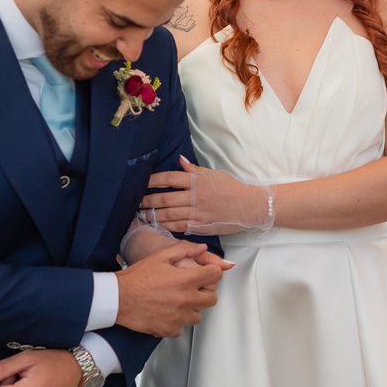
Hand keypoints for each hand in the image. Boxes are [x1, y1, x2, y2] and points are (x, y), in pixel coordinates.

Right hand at [114, 239, 227, 336]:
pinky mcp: (168, 329)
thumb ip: (184, 249)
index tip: (206, 273)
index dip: (212, 272)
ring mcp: (178, 317)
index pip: (215, 275)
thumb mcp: (161, 256)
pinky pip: (182, 328)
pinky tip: (168, 313)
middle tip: (193, 289)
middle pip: (212, 299)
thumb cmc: (136, 277)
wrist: (117, 297)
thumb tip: (202, 248)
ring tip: (179, 302)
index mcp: (186, 280)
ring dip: (192, 309)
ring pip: (199, 316)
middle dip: (205, 292)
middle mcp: (185, 300)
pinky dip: (177, 322)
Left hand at [143, 155, 274, 234]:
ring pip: (169, 216)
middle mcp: (197, 198)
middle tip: (136, 202)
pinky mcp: (202, 227)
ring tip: (141, 214)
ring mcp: (199, 214)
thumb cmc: (232, 188)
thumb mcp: (215, 174)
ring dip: (153, 215)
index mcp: (199, 182)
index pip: (170, 179)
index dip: (153, 180)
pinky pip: (179, 227)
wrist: (250, 207)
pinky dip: (166, 226)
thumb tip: (179, 160)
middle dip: (148, 201)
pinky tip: (157, 224)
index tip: (143, 182)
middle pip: (165, 199)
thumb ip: (194, 170)